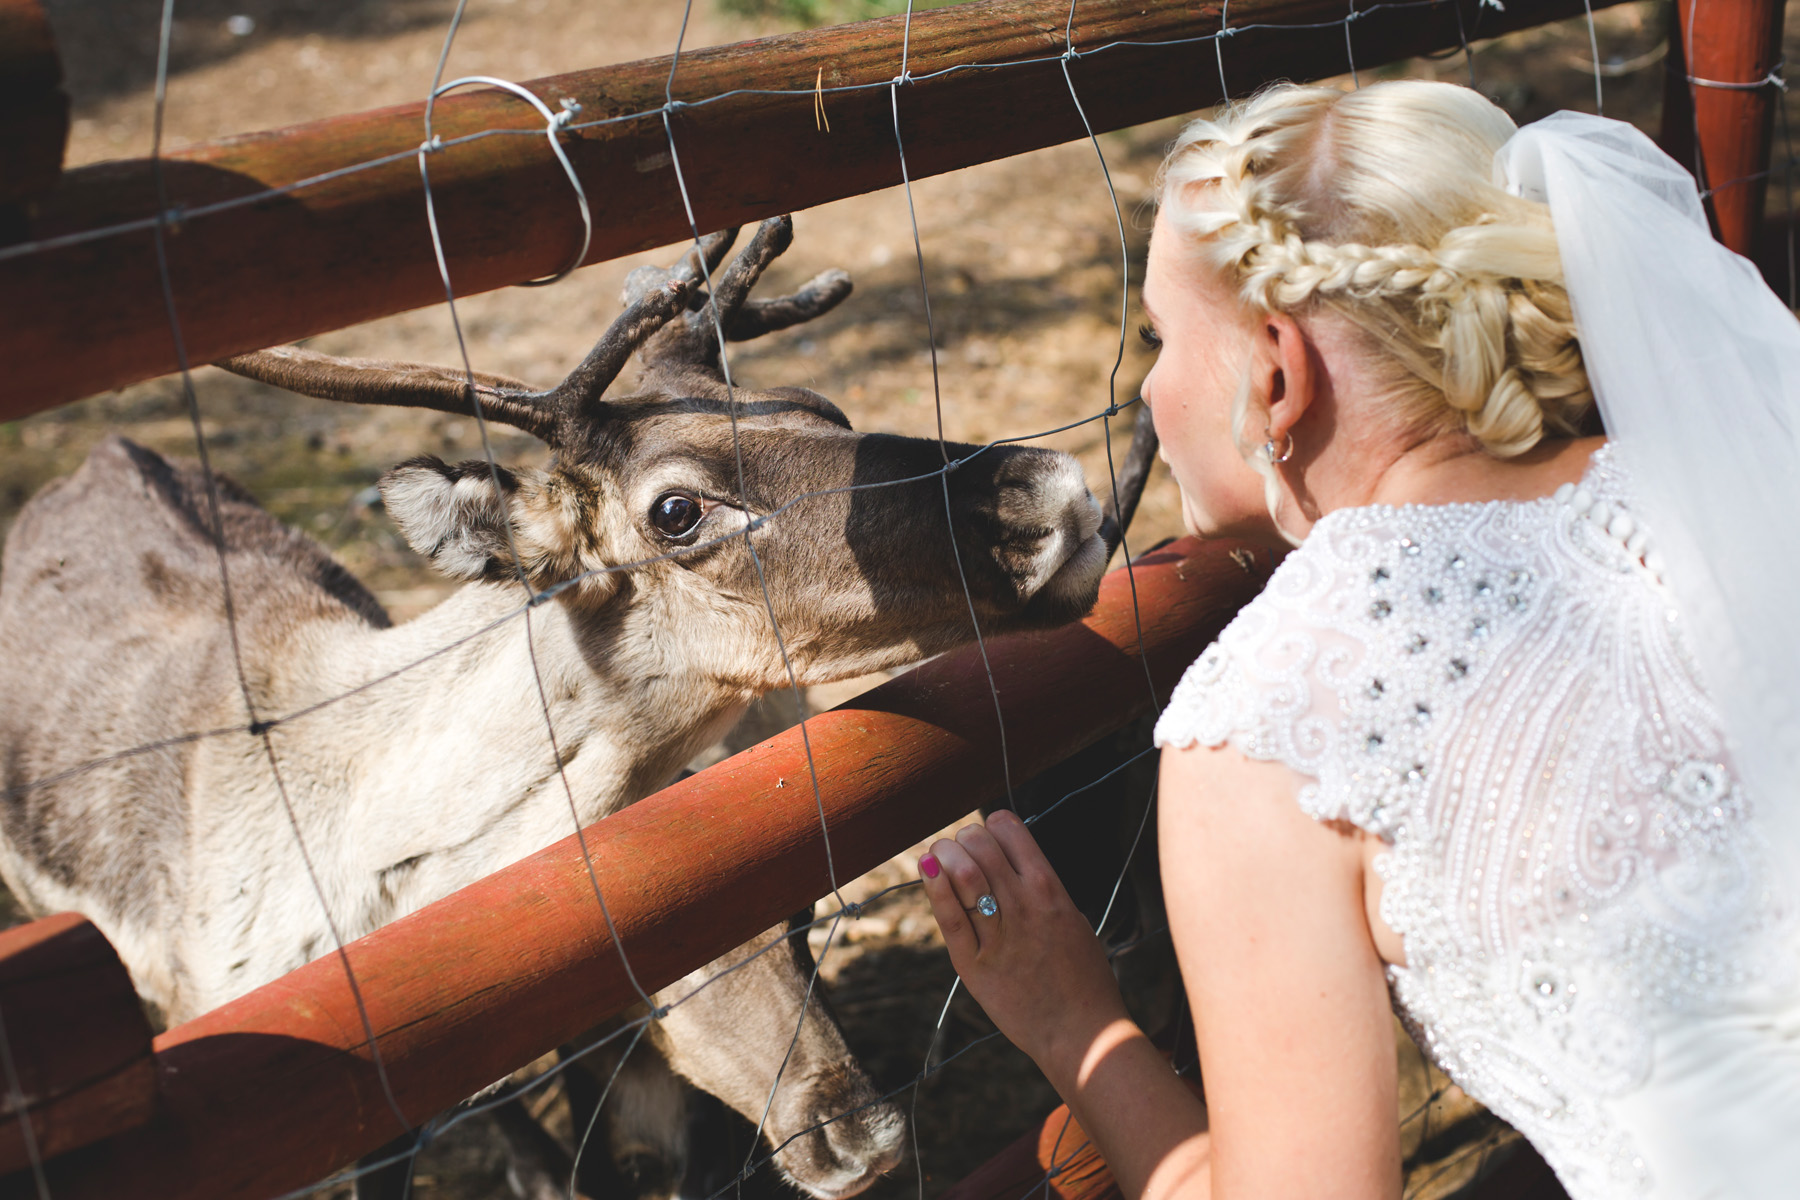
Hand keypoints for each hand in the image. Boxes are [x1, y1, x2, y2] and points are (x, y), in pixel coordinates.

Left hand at [918, 809, 1130, 1072]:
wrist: (1082, 1033)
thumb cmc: (1083, 978)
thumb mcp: (1071, 918)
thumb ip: (1040, 890)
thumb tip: (1009, 861)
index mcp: (1050, 889)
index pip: (1010, 830)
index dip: (992, 827)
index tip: (987, 836)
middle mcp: (1023, 905)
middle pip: (980, 846)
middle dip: (964, 839)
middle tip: (959, 848)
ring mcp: (998, 936)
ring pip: (963, 874)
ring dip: (945, 855)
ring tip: (939, 855)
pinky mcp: (975, 966)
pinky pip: (950, 918)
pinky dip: (935, 887)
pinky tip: (927, 869)